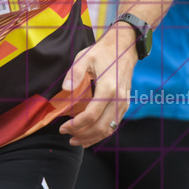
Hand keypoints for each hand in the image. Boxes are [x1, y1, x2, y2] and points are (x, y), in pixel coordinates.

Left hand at [58, 26, 137, 146]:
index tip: (63, 127)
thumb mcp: (85, 57)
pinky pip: (114, 124)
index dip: (76, 125)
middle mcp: (119, 98)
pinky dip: (102, 133)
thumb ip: (74, 74)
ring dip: (93, 137)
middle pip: (101, 127)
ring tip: (76, 140)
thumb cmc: (103, 52)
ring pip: (109, 129)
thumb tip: (65, 89)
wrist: (124, 47)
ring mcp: (124, 103)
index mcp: (108, 88)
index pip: (91, 115)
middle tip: (67, 136)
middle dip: (82, 135)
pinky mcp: (125, 104)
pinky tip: (90, 135)